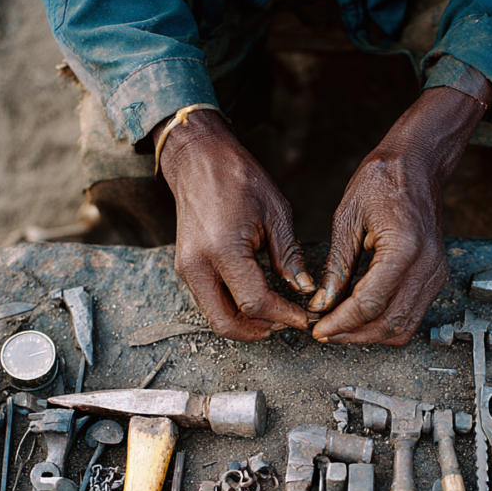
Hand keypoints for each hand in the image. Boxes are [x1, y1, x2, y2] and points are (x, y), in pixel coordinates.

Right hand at [160, 111, 314, 340]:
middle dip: (259, 331)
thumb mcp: (275, 212)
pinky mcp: (186, 268)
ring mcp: (187, 269)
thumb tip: (304, 289)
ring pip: (215, 317)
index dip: (283, 316)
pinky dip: (234, 310)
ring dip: (246, 323)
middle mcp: (197, 265)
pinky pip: (210, 302)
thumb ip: (289, 256)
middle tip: (287, 324)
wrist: (197, 159)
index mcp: (222, 250)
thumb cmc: (237, 177)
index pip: (254, 302)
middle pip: (226, 323)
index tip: (305, 317)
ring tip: (276, 315)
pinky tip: (258, 301)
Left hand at [309, 70, 491, 344]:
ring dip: (370, 334)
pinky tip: (361, 317)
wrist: (417, 165)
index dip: (342, 322)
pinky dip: (385, 323)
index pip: (371, 303)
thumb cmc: (382, 181)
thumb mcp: (347, 218)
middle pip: (390, 323)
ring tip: (341, 329)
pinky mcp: (436, 276)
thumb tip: (323, 303)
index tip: (319, 328)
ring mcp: (436, 273)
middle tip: (326, 332)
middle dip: (354, 334)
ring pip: (404, 326)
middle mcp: (427, 265)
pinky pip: (412, 315)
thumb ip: (337, 266)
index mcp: (404, 247)